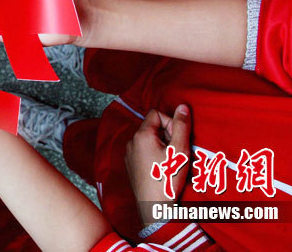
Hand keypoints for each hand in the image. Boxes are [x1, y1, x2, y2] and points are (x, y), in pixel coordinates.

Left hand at [125, 105, 191, 226]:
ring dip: (165, 148)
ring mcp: (129, 154)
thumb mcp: (180, 150)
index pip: (157, 114)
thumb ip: (181, 126)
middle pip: (154, 128)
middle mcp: (132, 141)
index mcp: (142, 135)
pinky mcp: (130, 165)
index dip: (170, 123)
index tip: (178, 139)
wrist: (154, 206)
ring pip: (151, 141)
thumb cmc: (167, 178)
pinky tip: (164, 170)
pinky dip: (156, 157)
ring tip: (174, 164)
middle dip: (169, 137)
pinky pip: (145, 153)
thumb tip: (183, 106)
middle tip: (179, 154)